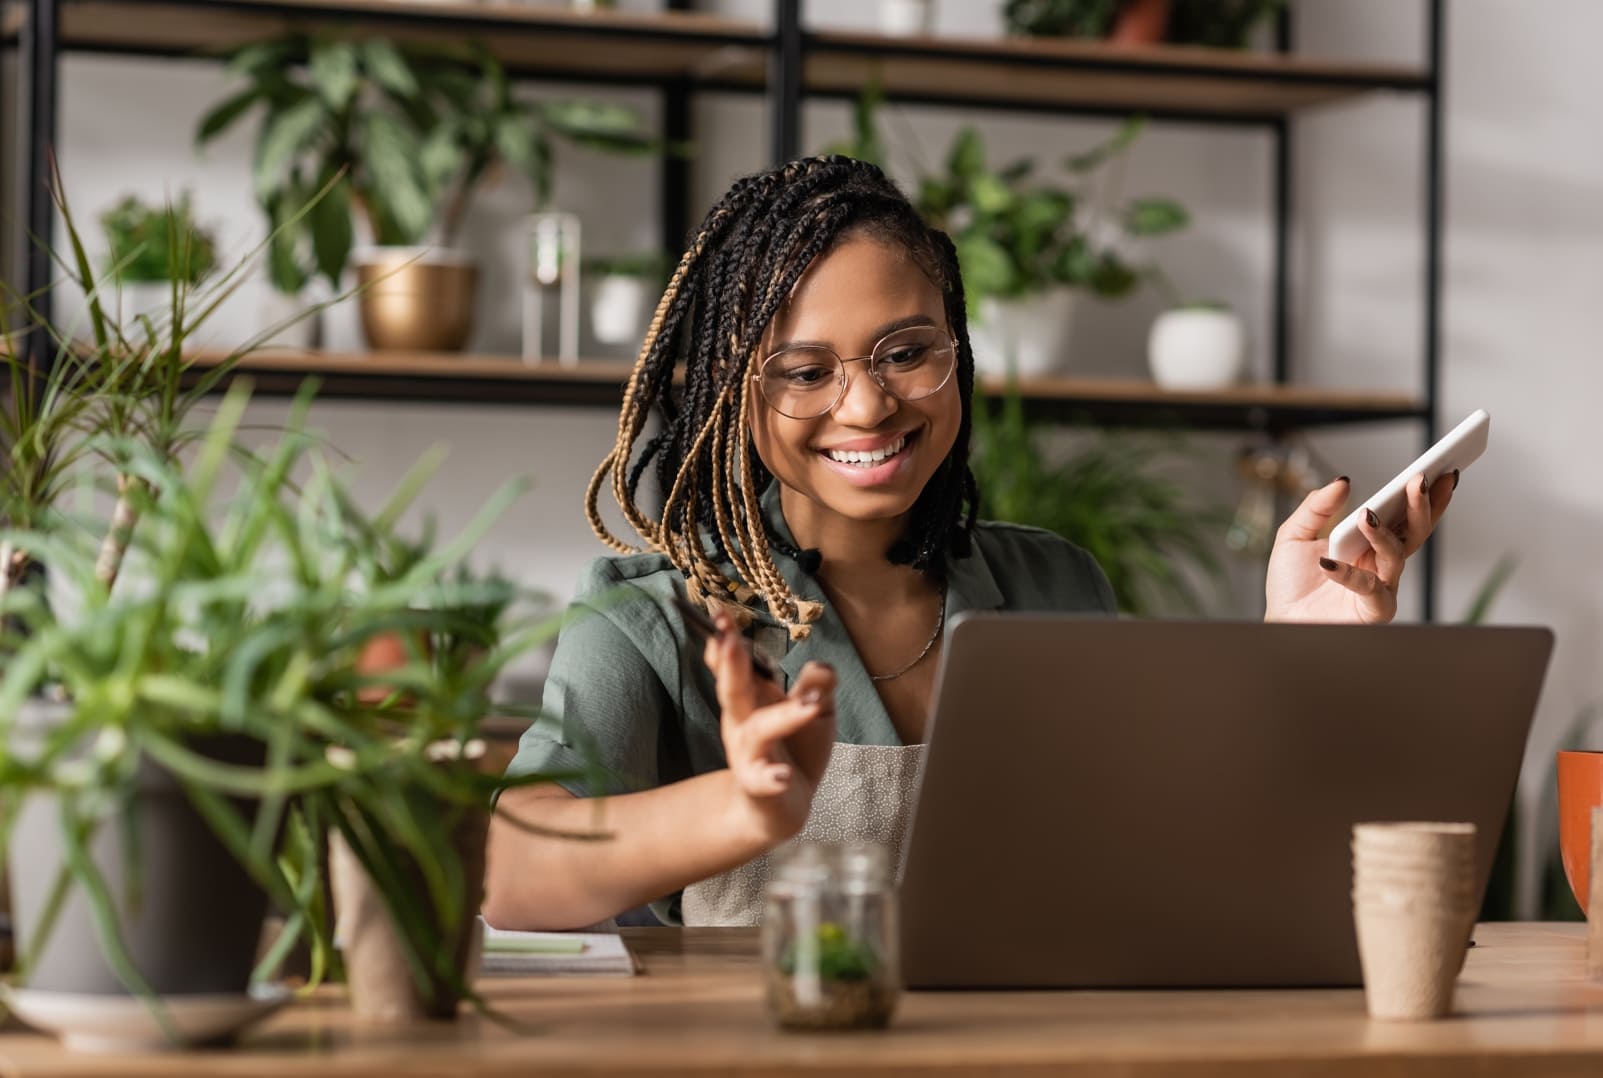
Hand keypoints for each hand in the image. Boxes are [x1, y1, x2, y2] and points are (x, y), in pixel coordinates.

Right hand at [706, 611, 835, 842]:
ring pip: (758, 731)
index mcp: (750, 697)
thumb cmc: (796, 749)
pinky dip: (771, 778)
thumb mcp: (816, 711)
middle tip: (729, 639)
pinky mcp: (759, 784)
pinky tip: (781, 777)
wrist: (782, 807)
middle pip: (733, 689)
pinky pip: (762, 780)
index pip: (732, 664)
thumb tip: (821, 665)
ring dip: (781, 717)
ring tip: (809, 705)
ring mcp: (747, 753)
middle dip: (730, 665)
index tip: (720, 614)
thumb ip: (820, 686)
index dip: (724, 640)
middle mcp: (741, 721)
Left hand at [1265, 472, 1455, 623]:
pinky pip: (1370, 589)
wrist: (1281, 621)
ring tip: (1366, 515)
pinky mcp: (1373, 610)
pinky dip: (1349, 574)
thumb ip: (1316, 507)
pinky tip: (1329, 562)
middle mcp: (1382, 563)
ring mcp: (1382, 586)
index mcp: (1371, 542)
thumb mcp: (1294, 535)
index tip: (1436, 467)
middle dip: (1421, 505)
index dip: (1424, 494)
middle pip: (1414, 531)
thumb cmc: (1292, 584)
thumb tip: (1343, 482)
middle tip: (1420, 480)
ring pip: (1396, 556)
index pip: (1404, 515)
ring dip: (1383, 534)